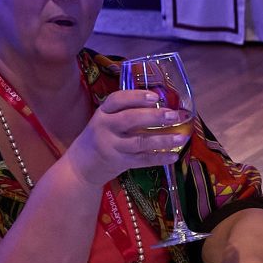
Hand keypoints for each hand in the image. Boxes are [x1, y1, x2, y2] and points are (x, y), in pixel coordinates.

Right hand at [63, 89, 191, 184]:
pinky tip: (173, 156)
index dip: (137, 97)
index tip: (156, 96)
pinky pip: (142, 160)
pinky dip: (159, 158)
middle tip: (174, 115)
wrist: (81, 166)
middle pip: (130, 119)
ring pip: (139, 142)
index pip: (117, 99)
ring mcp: (112, 146)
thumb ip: (126, 112)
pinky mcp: (119, 163)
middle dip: (154, 116)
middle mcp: (105, 127)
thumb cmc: (100, 137)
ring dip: (162, 139)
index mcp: (103, 112)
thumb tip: (163, 103)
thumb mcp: (106, 120)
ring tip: (181, 137)